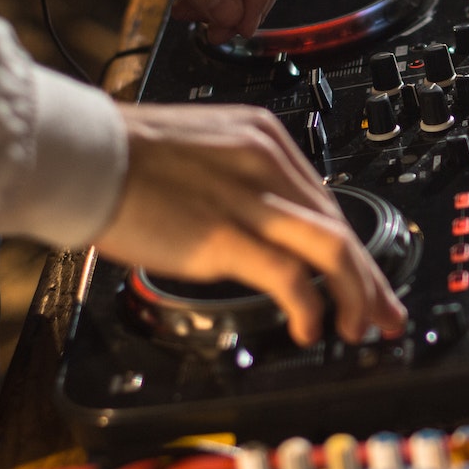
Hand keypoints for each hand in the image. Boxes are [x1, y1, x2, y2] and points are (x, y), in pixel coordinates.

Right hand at [93, 103, 406, 344]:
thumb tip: (258, 222)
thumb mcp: (202, 151)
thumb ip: (238, 181)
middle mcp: (267, 164)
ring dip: (357, 295)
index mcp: (263, 139)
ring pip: (334, 249)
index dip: (353, 245)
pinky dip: (311, 306)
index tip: (365, 275)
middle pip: (342, 226)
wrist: (82, 152)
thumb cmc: (123, 156)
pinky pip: (289, 276)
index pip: (325, 202)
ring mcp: (249, 199)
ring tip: (360, 328)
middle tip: (386, 314)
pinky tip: (310, 328)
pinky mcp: (225, 235)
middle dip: (372, 278)